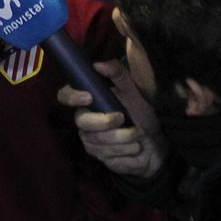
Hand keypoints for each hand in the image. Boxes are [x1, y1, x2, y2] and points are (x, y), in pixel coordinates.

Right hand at [57, 60, 166, 177]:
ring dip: (123, 137)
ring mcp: (89, 138)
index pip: (66, 96)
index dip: (71, 96)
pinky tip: (135, 147)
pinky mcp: (98, 155)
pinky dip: (125, 150)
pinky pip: (106, 154)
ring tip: (139, 133)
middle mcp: (84, 118)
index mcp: (90, 100)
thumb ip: (118, 74)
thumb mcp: (134, 90)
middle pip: (82, 121)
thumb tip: (98, 65)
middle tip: (122, 118)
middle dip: (104, 121)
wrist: (155, 142)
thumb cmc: (142, 113)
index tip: (88, 97)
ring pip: (97, 140)